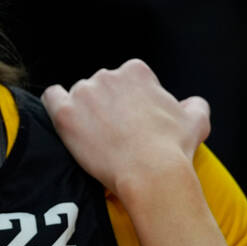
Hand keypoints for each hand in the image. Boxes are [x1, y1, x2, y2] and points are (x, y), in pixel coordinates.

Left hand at [42, 59, 209, 199]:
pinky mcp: (65, 113)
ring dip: (83, 112)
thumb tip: (191, 104)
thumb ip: (194, 105)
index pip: (124, 80)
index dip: (128, 102)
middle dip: (105, 107)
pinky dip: (56, 107)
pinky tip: (66, 122)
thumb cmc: (174, 148)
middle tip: (113, 134)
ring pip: (77, 96)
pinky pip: (51, 99)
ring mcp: (84, 93)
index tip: (132, 122)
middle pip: (100, 87)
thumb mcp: (196, 120)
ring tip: (94, 138)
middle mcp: (107, 76)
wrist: (151, 173)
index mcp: (136, 72)